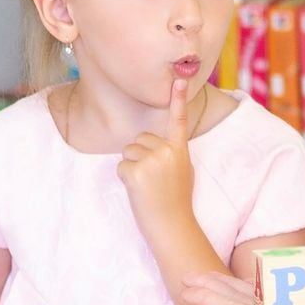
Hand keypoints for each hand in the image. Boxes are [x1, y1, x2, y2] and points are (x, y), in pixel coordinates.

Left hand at [117, 80, 195, 243]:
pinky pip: (121, 167)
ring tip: (147, 186)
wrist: (172, 226)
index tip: (180, 79)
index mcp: (180, 149)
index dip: (178, 98)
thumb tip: (153, 145)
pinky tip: (139, 192)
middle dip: (140, 157)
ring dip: (132, 168)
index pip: (178, 120)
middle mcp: (167, 150)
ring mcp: (152, 160)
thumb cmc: (175, 201)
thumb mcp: (182, 171)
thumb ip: (171, 154)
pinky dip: (125, 179)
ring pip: (128, 152)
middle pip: (139, 140)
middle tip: (153, 180)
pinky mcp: (136, 171)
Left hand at [181, 271, 304, 304]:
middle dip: (215, 288)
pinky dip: (274, 279)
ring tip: (217, 272)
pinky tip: (264, 272)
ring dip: (238, 283)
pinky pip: (289, 287)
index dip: (209, 299)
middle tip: (189, 275)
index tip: (186, 287)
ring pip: (262, 293)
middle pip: (241, 300)